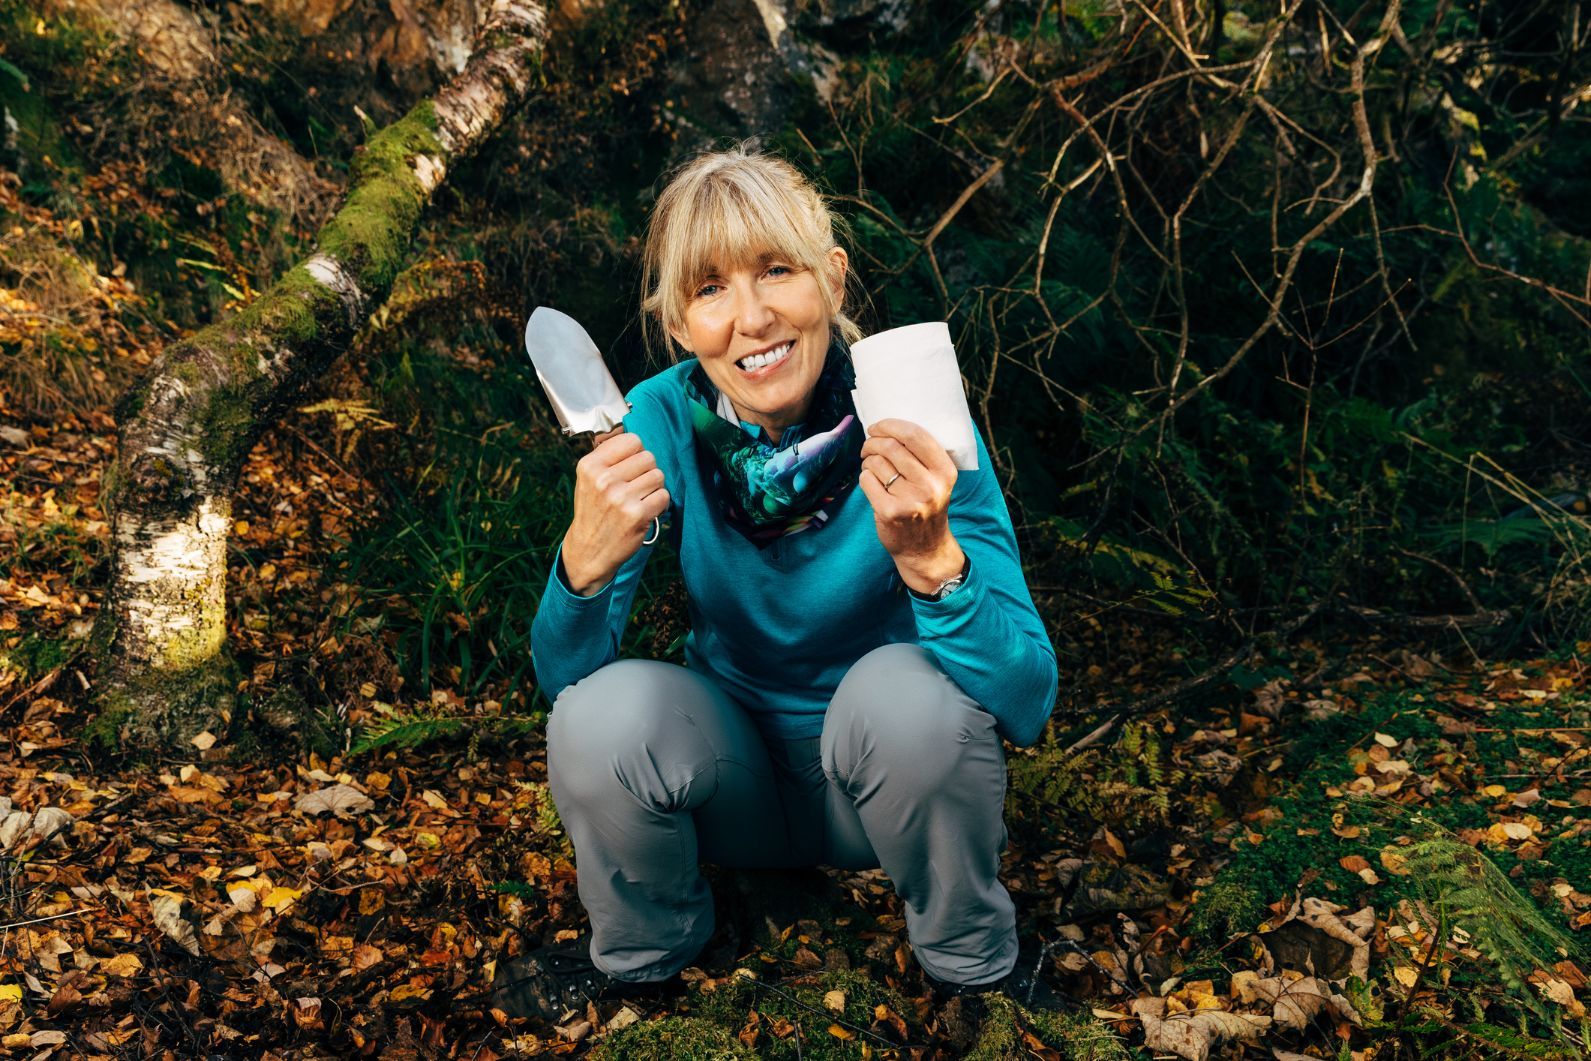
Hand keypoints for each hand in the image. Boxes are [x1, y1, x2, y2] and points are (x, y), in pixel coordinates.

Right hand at [560, 430, 669, 595]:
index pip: (632, 440)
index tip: (630, 467)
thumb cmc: (594, 511)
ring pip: (658, 476)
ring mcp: (621, 498)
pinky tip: (644, 511)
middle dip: (646, 471)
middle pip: (648, 457)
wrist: (589, 551)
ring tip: (639, 499)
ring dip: (653, 488)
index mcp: (590, 466)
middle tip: (635, 487)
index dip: (636, 453)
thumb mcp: (589, 479)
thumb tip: (636, 440)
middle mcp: (604, 480)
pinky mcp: (637, 515)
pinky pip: (664, 496)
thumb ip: (609, 457)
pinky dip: (659, 504)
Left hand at [857, 419, 964, 594]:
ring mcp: (910, 500)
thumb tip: (888, 426)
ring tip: (873, 467)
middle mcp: (930, 485)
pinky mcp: (889, 512)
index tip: (877, 426)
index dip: (891, 425)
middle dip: (872, 441)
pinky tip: (872, 484)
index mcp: (945, 471)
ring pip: (876, 462)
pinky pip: (866, 480)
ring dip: (868, 460)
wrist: (925, 548)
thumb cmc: (926, 506)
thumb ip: (922, 456)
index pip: (915, 435)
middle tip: (868, 446)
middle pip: (891, 446)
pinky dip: (864, 477)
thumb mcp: (937, 480)